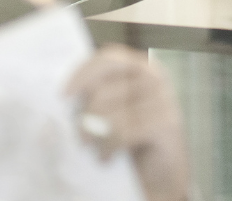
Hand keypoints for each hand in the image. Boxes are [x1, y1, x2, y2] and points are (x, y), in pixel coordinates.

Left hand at [66, 44, 188, 200]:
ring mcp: (164, 99)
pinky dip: (109, 148)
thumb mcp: (113, 113)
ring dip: (96, 137)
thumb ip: (97, 98)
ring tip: (96, 149)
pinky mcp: (168, 124)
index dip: (83, 74)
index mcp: (141, 68)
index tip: (63, 96)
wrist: (162, 172)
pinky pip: (123, 132)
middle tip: (82, 138)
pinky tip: (107, 157)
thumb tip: (63, 100)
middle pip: (102, 90)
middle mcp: (155, 78)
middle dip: (84, 118)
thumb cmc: (133, 140)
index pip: (109, 58)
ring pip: (110, 113)